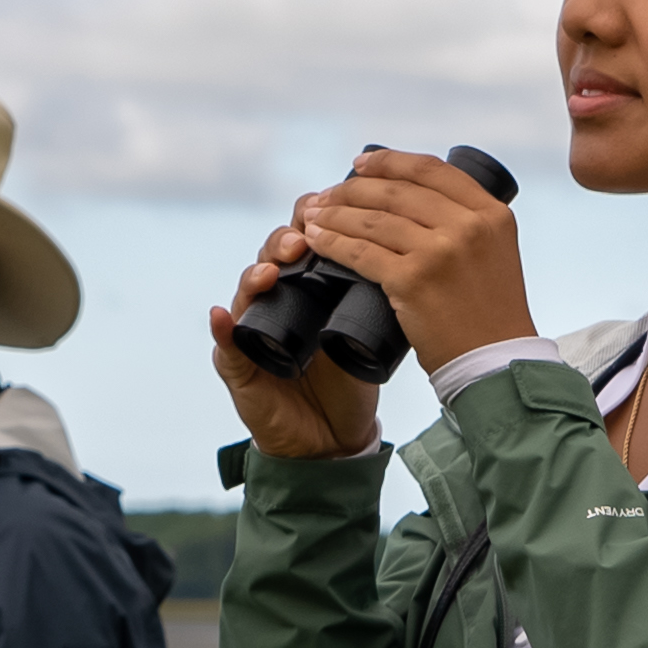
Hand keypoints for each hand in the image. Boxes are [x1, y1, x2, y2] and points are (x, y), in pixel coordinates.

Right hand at [209, 218, 385, 458]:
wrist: (335, 437)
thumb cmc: (351, 379)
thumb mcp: (374, 330)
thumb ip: (386, 293)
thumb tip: (426, 250)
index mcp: (312, 282)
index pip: (308, 235)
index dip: (318, 218)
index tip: (336, 210)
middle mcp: (279, 295)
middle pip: (273, 252)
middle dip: (285, 240)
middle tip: (302, 242)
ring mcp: (255, 327)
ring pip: (247, 289)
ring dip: (256, 274)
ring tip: (270, 272)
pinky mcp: (239, 364)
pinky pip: (225, 343)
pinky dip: (222, 327)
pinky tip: (223, 315)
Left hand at [301, 149, 537, 376]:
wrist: (494, 364)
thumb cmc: (489, 315)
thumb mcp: (493, 253)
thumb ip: (465, 225)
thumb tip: (415, 200)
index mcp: (491, 213)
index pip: (432, 170)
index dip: (390, 161)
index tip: (360, 164)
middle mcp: (468, 226)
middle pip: (397, 191)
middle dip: (352, 189)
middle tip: (327, 195)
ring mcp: (440, 252)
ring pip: (374, 219)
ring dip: (335, 214)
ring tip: (313, 215)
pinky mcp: (413, 280)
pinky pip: (361, 253)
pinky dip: (332, 243)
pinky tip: (316, 239)